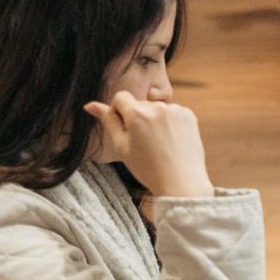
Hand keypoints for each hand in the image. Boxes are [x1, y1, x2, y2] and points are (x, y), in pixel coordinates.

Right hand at [83, 91, 214, 197]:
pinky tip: (171, 141)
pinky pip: (172, 113)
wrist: (181, 182)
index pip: (121, 97)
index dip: (119, 111)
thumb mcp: (121, 146)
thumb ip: (107, 121)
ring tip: (158, 144)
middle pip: (139, 103)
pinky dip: (169, 123)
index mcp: (138, 114)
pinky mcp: (189, 116)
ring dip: (154, 120)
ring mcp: (176, 110)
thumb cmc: (148, 168)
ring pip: (156, 108)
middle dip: (137, 117)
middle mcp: (158, 106)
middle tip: (144, 143)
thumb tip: (90, 105)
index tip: (126, 129)